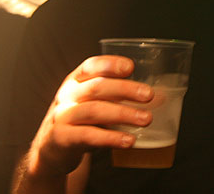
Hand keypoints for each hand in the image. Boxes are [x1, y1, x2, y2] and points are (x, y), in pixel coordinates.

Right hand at [25, 55, 153, 179]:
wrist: (50, 150)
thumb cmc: (81, 120)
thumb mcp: (96, 103)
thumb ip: (122, 97)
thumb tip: (163, 96)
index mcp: (75, 81)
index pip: (90, 66)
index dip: (110, 64)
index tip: (131, 67)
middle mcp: (67, 95)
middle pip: (97, 87)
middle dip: (125, 89)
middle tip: (149, 95)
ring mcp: (62, 117)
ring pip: (94, 111)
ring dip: (123, 114)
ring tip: (147, 119)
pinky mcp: (61, 139)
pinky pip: (87, 136)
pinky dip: (110, 138)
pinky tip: (129, 141)